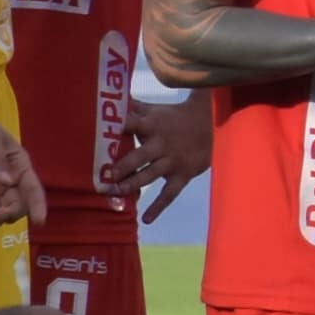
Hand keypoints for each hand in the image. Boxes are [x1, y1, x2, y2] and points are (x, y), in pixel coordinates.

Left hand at [115, 91, 212, 218]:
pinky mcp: (182, 174)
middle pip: (140, 156)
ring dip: (134, 184)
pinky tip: (145, 219)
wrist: (212, 124)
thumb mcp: (155, 109)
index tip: (102, 133)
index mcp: (153, 125)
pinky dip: (158, 207)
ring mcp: (173, 161)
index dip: (119, 127)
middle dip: (124, 166)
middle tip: (107, 175)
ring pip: (151, 175)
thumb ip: (133, 106)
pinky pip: (170, 193)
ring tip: (118, 192)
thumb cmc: (175, 117)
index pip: (133, 124)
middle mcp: (162, 144)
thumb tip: (112, 95)